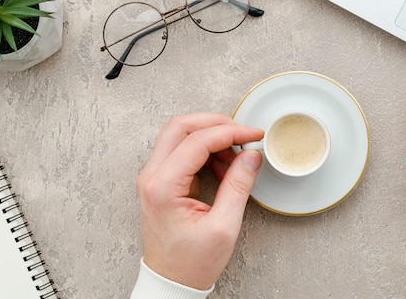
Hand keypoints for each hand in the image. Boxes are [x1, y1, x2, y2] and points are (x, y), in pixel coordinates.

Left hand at [136, 113, 263, 289]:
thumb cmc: (191, 263)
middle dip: (216, 124)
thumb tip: (251, 155)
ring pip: (179, 134)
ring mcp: (153, 177)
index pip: (197, 141)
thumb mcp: (224, 226)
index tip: (254, 135)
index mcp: (163, 187)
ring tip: (235, 158)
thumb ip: (239, 185)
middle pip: (181, 127)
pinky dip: (205, 151)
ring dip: (210, 137)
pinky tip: (223, 167)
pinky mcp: (160, 181)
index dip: (230, 132)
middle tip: (243, 134)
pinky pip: (181, 151)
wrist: (171, 281)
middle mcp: (152, 177)